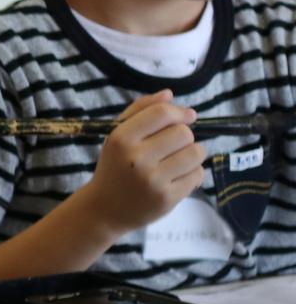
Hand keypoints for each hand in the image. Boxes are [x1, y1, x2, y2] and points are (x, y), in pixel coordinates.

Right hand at [86, 90, 206, 234]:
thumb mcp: (117, 137)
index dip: (180, 112)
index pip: (162, 113)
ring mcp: (152, 180)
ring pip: (196, 153)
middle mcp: (136, 158)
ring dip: (192, 154)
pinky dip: (192, 174)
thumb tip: (169, 94)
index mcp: (121, 139)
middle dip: (184, 137)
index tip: (186, 117)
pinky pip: (198, 175)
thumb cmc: (114, 167)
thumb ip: (140, 111)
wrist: (104, 209)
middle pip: (183, 133)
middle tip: (173, 147)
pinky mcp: (167, 198)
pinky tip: (177, 178)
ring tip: (177, 161)